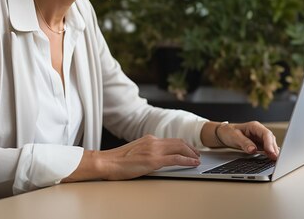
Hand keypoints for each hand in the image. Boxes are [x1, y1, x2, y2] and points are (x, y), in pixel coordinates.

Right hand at [63, 135, 200, 182]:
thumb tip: (154, 158)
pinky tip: (193, 163)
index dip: (183, 144)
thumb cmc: (116, 161)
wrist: (106, 162)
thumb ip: (146, 151)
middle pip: (178, 142)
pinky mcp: (153, 160)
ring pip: (179, 148)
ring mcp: (153, 150)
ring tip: (197, 159)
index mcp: (148, 139)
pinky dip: (187, 160)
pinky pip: (176, 159)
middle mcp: (152, 141)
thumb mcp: (134, 152)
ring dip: (191, 153)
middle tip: (197, 154)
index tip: (189, 149)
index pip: (170, 140)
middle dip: (191, 148)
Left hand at [214, 121, 279, 159]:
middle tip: (276, 160)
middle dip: (274, 150)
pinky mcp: (260, 145)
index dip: (270, 144)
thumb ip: (244, 143)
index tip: (271, 153)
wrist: (224, 134)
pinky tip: (271, 160)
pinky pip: (267, 149)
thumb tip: (253, 149)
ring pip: (271, 145)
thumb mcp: (234, 137)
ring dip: (273, 153)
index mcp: (254, 126)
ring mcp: (260, 138)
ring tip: (275, 162)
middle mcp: (259, 132)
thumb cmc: (229, 132)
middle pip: (271, 140)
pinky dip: (269, 154)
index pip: (266, 134)